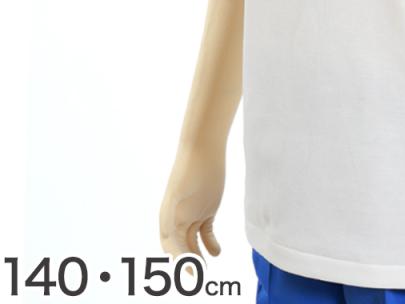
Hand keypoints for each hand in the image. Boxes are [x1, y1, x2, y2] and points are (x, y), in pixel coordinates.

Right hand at [159, 142, 224, 263]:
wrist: (203, 148)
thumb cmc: (191, 173)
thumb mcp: (182, 204)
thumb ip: (176, 231)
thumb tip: (179, 257)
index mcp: (167, 216)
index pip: (169, 247)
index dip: (178, 261)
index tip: (190, 273)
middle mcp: (177, 216)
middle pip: (180, 247)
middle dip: (187, 262)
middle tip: (198, 277)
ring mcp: (192, 212)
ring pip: (193, 242)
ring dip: (197, 255)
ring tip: (206, 268)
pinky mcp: (207, 207)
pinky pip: (205, 231)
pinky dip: (210, 243)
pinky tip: (216, 252)